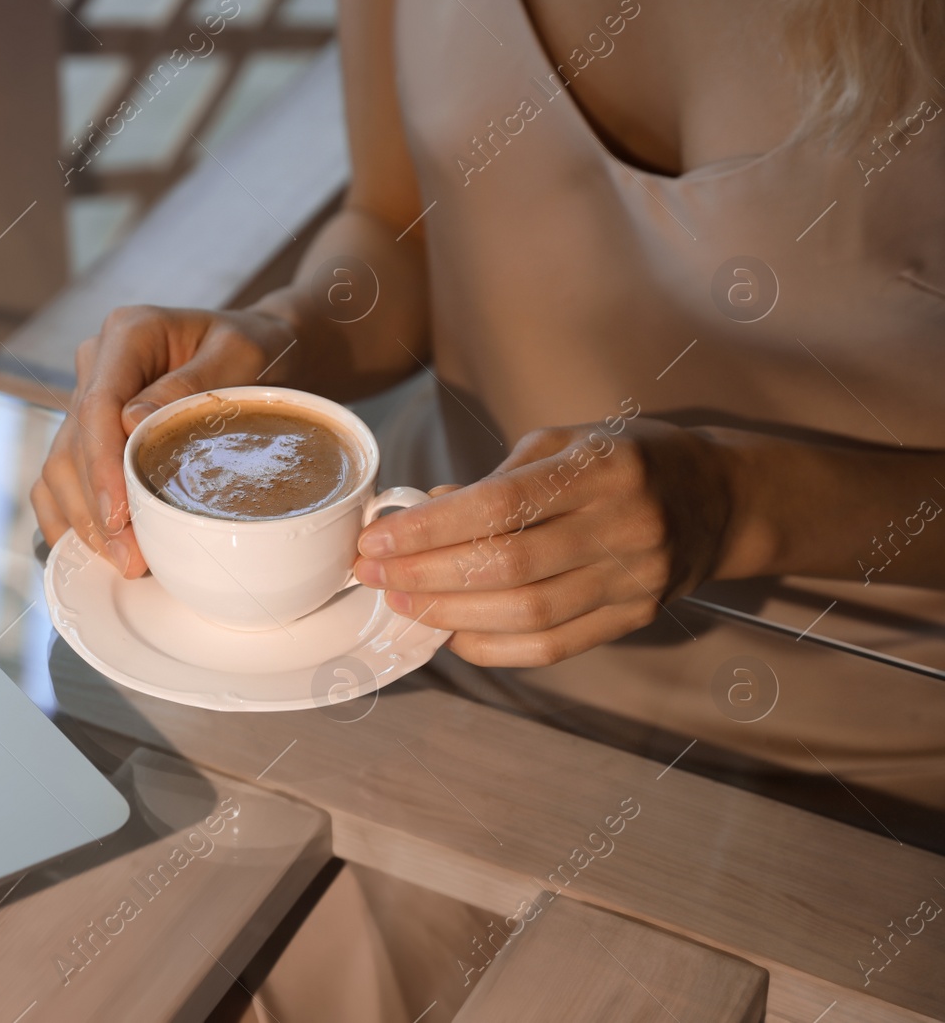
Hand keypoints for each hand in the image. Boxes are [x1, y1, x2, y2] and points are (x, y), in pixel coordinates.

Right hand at [31, 305, 296, 575]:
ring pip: (59, 467)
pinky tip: (95, 551)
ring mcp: (87, 399)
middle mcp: (97, 364)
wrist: (262, 353)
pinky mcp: (89, 433)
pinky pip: (59, 479)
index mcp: (129, 334)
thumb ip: (191, 385)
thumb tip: (131, 421)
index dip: (101, 465)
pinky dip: (71, 518)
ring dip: (83, 521)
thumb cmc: (257, 352)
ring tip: (122, 561)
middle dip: (95, 507)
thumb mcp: (242, 356)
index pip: (97, 405)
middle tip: (130, 558)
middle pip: (72, 444)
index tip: (119, 514)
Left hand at [353, 421, 735, 665]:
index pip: (500, 506)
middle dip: (426, 574)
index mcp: (602, 469)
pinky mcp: (634, 617)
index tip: (378, 538)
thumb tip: (420, 514)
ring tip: (402, 601)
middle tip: (374, 573)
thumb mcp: (563, 444)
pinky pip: (553, 645)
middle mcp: (623, 525)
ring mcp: (633, 578)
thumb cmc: (624, 462)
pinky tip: (452, 633)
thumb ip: (493, 481)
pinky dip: (493, 647)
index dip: (431, 528)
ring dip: (451, 613)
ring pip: (528, 613)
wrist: (717, 499)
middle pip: (508, 566)